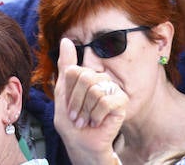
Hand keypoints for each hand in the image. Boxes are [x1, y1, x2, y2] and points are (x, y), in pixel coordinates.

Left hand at [53, 38, 126, 159]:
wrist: (82, 145)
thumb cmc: (72, 122)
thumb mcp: (62, 94)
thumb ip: (65, 66)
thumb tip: (65, 40)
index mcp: (87, 74)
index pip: (74, 71)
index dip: (68, 93)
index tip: (70, 106)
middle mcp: (101, 77)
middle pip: (85, 78)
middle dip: (76, 103)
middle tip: (77, 116)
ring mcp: (112, 87)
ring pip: (94, 91)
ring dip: (86, 112)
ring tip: (87, 120)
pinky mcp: (121, 100)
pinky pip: (105, 102)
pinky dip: (97, 116)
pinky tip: (97, 122)